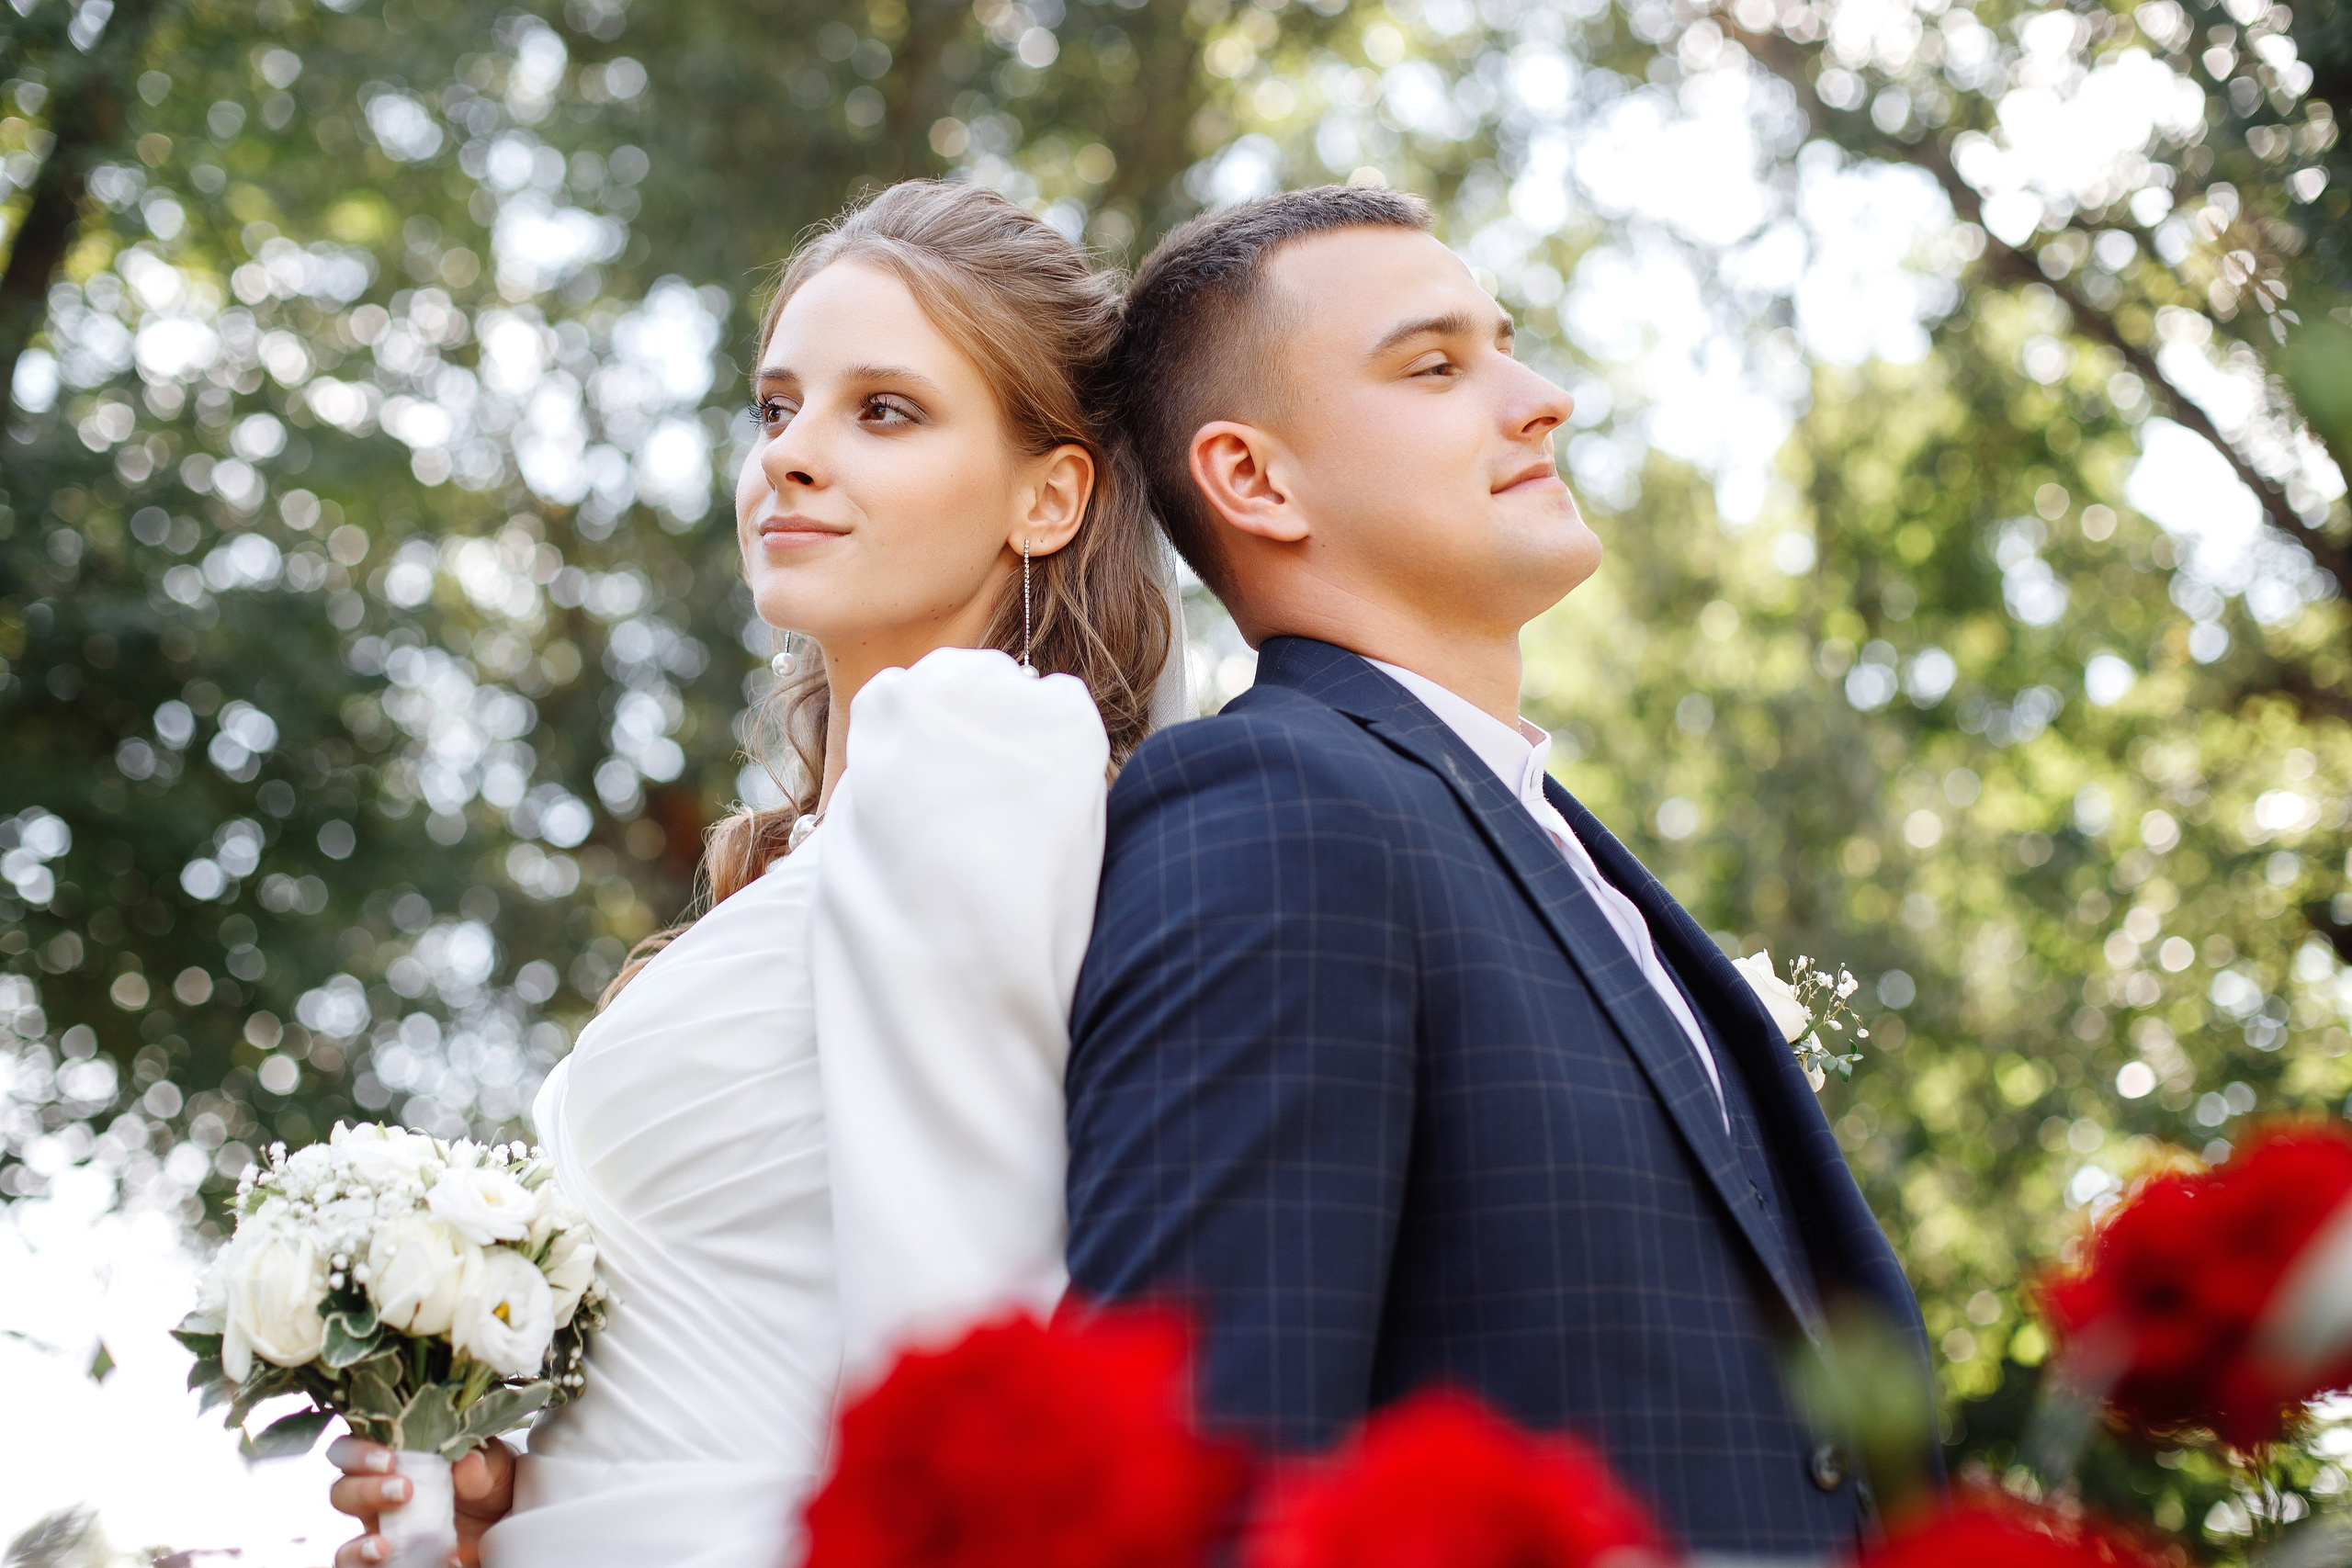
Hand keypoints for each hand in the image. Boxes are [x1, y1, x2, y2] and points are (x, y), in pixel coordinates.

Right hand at [328, 1434, 516, 1567]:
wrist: (505, 1522)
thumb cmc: (489, 1479)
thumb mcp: (494, 1467)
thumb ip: (481, 1465)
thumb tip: (467, 1464)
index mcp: (393, 1458)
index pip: (352, 1448)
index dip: (357, 1451)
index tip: (388, 1460)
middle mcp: (377, 1495)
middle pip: (341, 1492)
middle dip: (363, 1491)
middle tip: (403, 1491)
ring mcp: (382, 1535)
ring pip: (344, 1544)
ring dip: (357, 1548)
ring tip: (383, 1547)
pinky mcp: (393, 1564)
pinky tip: (412, 1562)